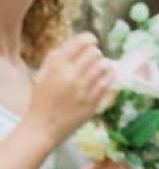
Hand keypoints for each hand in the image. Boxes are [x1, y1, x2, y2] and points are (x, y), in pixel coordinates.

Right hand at [27, 34, 112, 150]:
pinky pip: (108, 82)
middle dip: (95, 54)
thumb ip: (55, 58)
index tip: (91, 42)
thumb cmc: (41, 101)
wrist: (43, 129)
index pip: (82, 42)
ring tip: (99, 69)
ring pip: (104, 66)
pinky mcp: (93, 103)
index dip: (89, 39)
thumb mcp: (42, 76)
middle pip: (95, 53)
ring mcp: (84, 90)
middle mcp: (72, 76)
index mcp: (58, 67)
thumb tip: (74, 43)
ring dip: (103, 65)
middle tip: (92, 60)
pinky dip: (109, 77)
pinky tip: (105, 77)